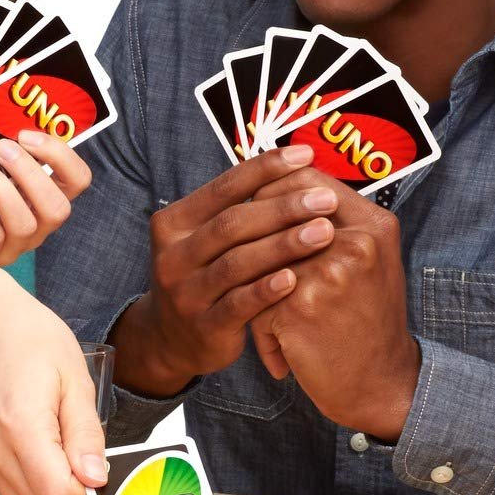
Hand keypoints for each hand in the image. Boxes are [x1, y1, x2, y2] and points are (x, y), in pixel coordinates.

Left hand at [0, 130, 91, 264]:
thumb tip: (5, 128)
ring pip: (24, 225)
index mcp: (49, 192)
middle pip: (58, 209)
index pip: (78, 179)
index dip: (60, 155)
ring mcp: (17, 244)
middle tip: (0, 148)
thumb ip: (3, 147)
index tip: (25, 135)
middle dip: (29, 174)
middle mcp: (40, 222)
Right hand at [0, 279, 108, 494]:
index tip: (97, 462)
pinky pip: (15, 493)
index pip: (57, 494)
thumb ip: (86, 434)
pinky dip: (38, 487)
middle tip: (85, 456)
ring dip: (56, 494)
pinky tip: (48, 452)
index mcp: (20, 426)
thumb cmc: (30, 339)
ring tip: (66, 451)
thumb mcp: (75, 379)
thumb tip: (96, 479)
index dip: (86, 488)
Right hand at [112, 145, 330, 396]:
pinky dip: (267, 290)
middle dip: (283, 208)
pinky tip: (295, 278)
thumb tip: (292, 166)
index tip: (305, 156)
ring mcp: (186, 293)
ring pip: (237, 263)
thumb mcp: (203, 239)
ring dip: (283, 245)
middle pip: (232, 223)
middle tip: (326, 200)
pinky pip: (238, 305)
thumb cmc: (203, 275)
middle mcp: (173, 255)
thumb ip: (235, 209)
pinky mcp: (204, 327)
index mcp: (174, 223)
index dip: (264, 169)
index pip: (223, 187)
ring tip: (324, 233)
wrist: (169, 338)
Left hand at [245, 168, 419, 440]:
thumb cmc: (366, 320)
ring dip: (256, 289)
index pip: (308, 179)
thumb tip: (276, 181)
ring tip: (267, 312)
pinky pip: (256, 301)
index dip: (274, 190)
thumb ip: (333, 222)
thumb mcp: (369, 261)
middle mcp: (356, 242)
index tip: (260, 211)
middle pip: (278, 212)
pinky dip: (263, 329)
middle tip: (249, 263)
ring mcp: (328, 272)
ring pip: (259, 259)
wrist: (382, 385)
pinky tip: (282, 351)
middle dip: (256, 235)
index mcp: (374, 224)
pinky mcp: (301, 305)